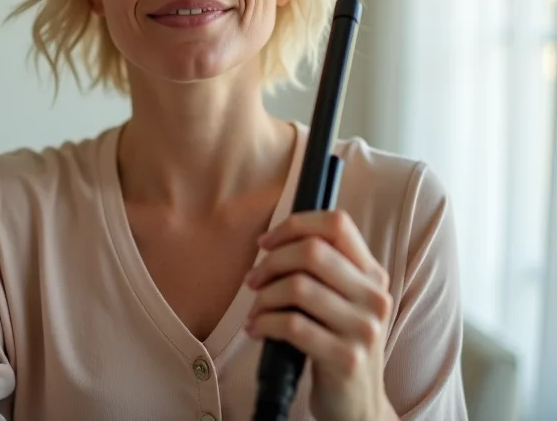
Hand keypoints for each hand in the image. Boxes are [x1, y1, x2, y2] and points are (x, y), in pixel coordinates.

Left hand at [243, 209, 393, 420]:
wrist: (359, 406)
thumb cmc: (337, 341)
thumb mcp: (343, 300)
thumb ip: (324, 267)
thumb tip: (274, 238)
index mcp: (372, 273)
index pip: (337, 224)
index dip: (295, 225)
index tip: (266, 242)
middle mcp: (373, 296)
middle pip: (311, 251)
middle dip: (271, 262)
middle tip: (253, 280)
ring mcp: (363, 328)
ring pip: (298, 286)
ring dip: (264, 296)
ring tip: (255, 309)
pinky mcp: (347, 359)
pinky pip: (292, 325)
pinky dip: (264, 322)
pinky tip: (256, 329)